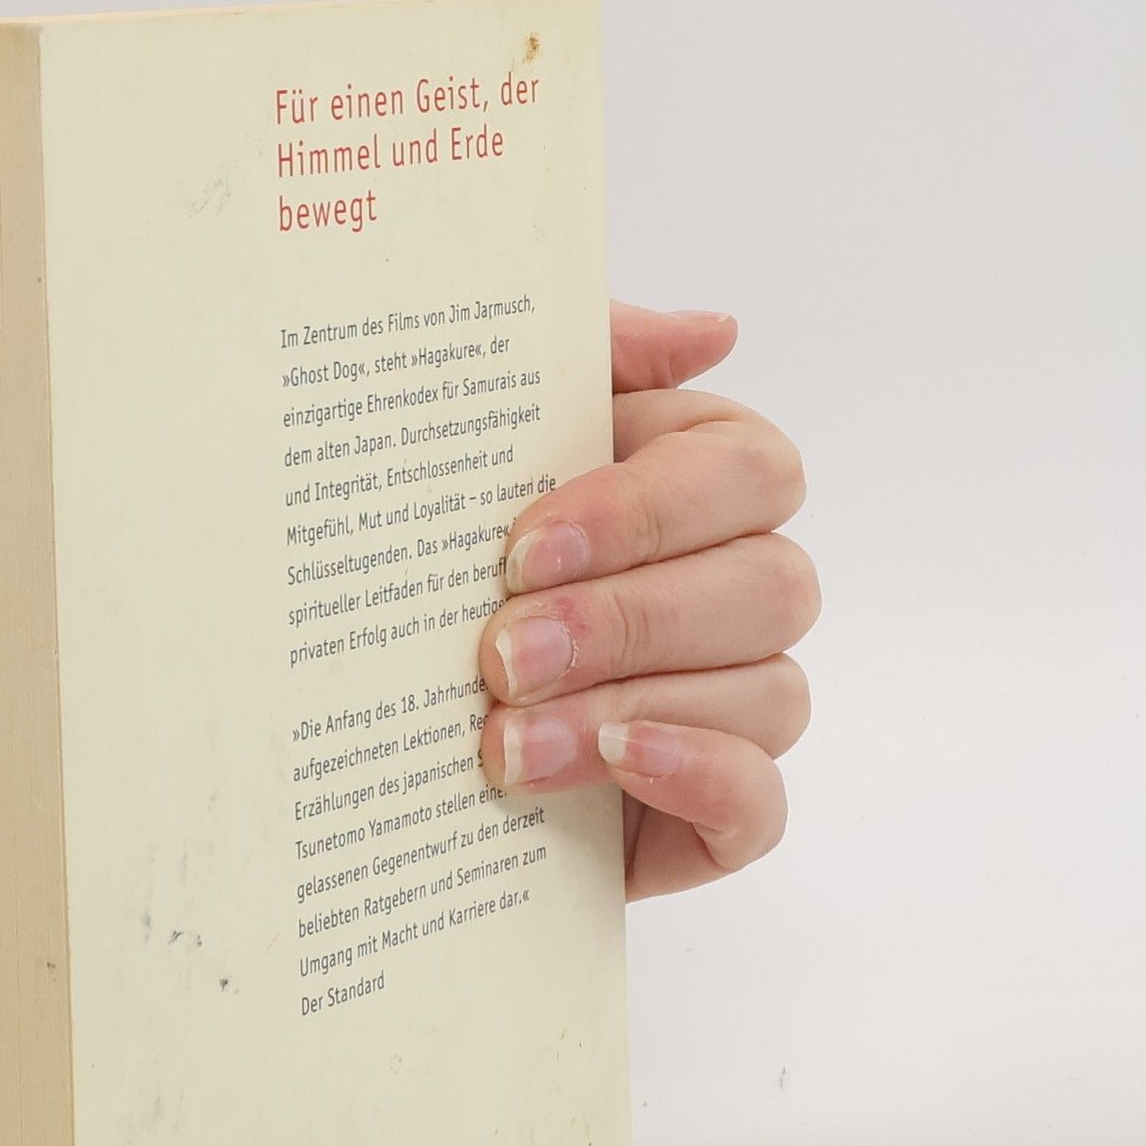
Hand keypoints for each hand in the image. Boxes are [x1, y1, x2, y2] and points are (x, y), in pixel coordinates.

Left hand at [477, 303, 817, 899]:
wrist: (376, 719)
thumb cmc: (441, 560)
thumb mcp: (484, 438)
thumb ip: (587, 362)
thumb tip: (711, 332)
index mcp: (701, 482)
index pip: (747, 472)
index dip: (646, 510)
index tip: (522, 549)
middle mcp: (738, 588)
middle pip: (768, 587)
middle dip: (625, 621)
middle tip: (499, 656)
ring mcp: (738, 704)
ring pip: (768, 693)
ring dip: (630, 708)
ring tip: (508, 740)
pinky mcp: (717, 813)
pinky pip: (763, 804)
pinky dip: (699, 777)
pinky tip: (618, 761)